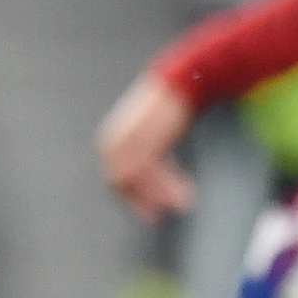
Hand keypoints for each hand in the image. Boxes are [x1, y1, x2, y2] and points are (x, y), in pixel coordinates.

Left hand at [96, 72, 197, 220]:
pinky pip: (154, 172)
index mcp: (111, 139)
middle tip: (161, 216)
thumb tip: (152, 176)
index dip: (132, 199)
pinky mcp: (145, 138)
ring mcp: (127, 140)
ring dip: (160, 195)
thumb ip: (146, 153)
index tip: (151, 214)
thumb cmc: (169, 107)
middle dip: (142, 202)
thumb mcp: (150, 132)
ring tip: (183, 204)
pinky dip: (169, 186)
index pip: (115, 179)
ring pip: (138, 180)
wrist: (181, 81)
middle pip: (122, 183)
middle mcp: (114, 141)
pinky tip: (185, 194)